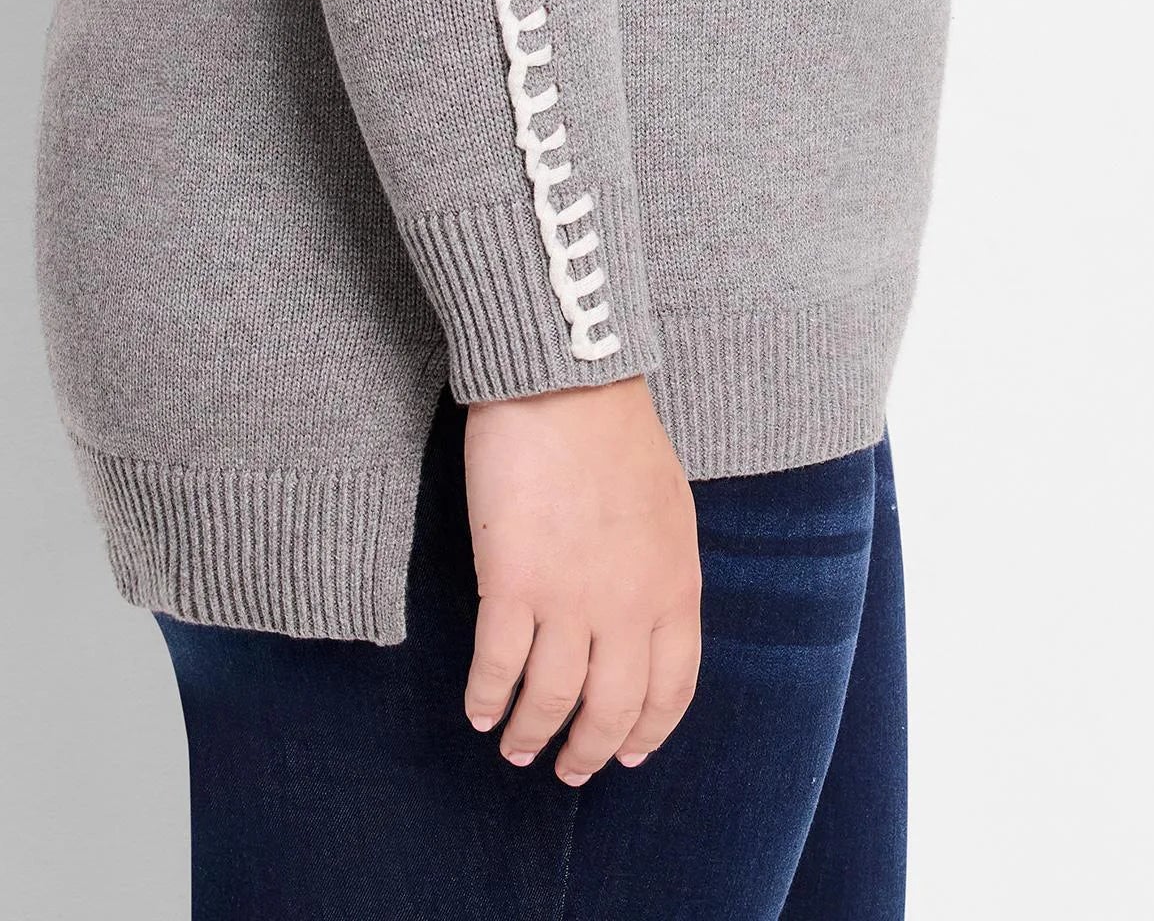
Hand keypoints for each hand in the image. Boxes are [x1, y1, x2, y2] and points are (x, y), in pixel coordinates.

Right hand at [460, 372, 701, 782]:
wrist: (566, 384)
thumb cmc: (616, 431)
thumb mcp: (668, 510)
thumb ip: (661, 573)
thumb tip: (643, 618)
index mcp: (675, 591)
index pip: (669, 691)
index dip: (645, 733)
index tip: (625, 754)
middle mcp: (627, 610)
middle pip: (609, 711)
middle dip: (587, 752)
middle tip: (568, 770)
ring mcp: (568, 601)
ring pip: (551, 702)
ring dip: (530, 733)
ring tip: (514, 747)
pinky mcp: (512, 583)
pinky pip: (497, 666)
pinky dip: (486, 698)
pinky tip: (478, 709)